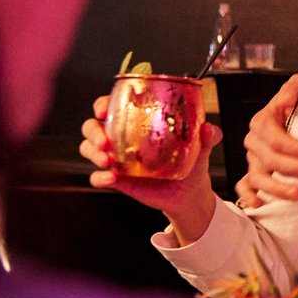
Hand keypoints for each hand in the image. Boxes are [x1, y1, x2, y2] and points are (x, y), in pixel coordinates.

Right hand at [79, 94, 219, 234]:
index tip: (104, 108)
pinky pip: (98, 176)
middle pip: (93, 126)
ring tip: (107, 161)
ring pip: (89, 148)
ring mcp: (117, 158)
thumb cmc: (191, 162)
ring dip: (92, 152)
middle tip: (105, 140)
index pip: (114, 105)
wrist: (188, 194)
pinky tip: (110, 178)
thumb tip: (208, 128)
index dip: (103, 103)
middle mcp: (123, 137)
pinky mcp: (116, 179)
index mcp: (138, 122)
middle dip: (93, 130)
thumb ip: (207, 137)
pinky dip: (99, 177)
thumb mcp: (201, 148)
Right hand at [236, 73, 297, 206]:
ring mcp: (252, 159)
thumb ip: (294, 88)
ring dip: (277, 188)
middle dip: (295, 169)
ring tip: (297, 195)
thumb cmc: (297, 101)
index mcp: (262, 121)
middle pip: (270, 160)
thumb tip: (292, 95)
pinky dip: (248, 197)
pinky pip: (243, 187)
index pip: (278, 140)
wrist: (292, 111)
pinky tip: (259, 205)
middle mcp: (254, 142)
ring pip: (257, 178)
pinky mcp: (252, 173)